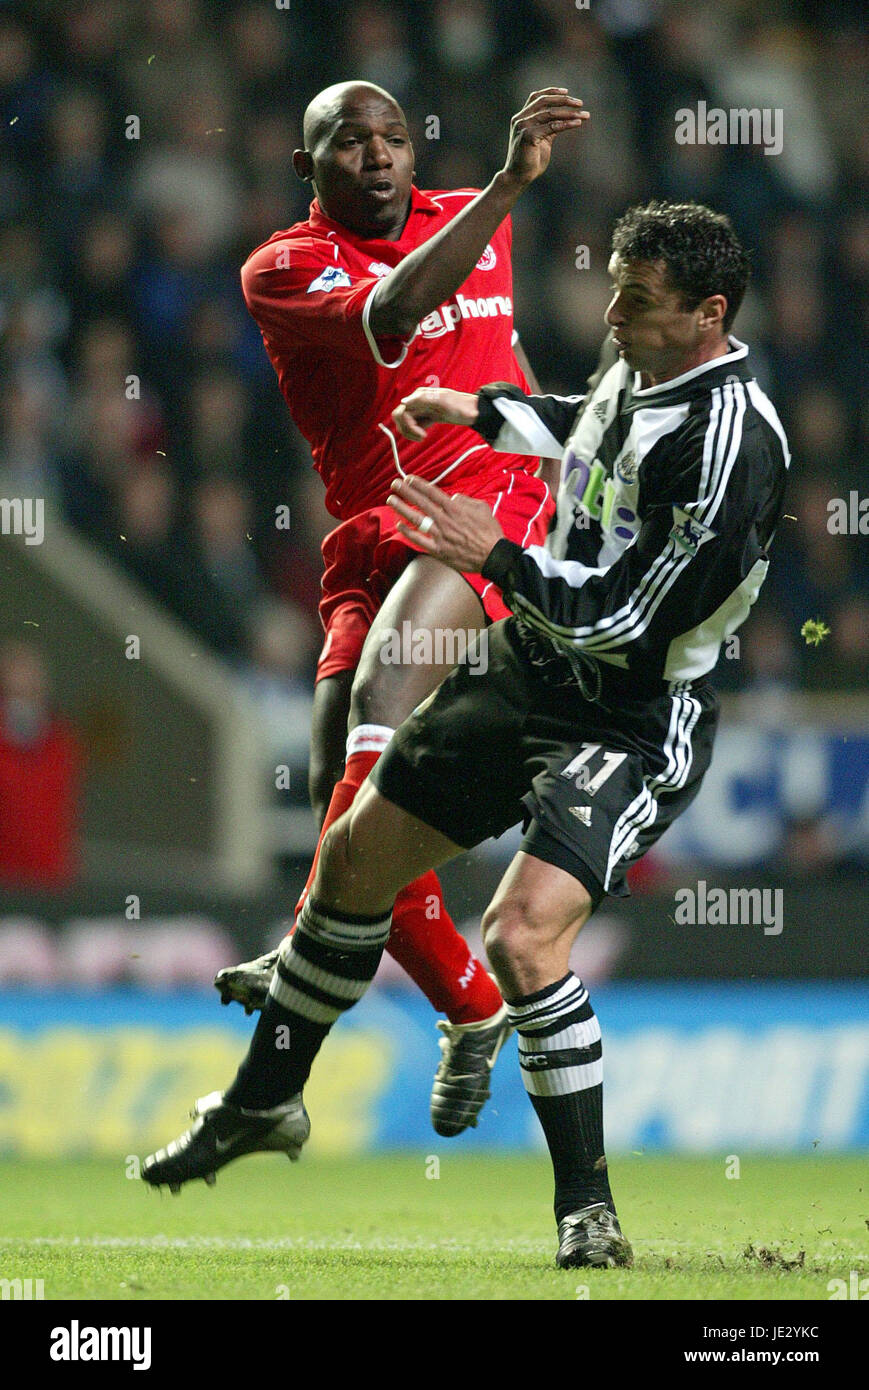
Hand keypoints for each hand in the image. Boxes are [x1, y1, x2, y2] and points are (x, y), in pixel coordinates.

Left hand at [387, 475, 504, 573]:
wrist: (492, 556)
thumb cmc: (489, 532)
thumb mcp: (482, 508)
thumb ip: (465, 500)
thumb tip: (452, 498)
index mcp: (455, 509)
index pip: (433, 492)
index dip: (418, 484)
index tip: (408, 478)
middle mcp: (445, 520)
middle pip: (421, 502)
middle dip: (406, 492)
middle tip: (394, 484)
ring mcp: (440, 535)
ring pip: (416, 519)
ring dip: (402, 508)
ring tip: (391, 500)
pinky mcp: (438, 550)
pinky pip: (419, 540)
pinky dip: (408, 532)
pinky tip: (400, 525)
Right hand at [392, 387, 479, 441]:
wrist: (472, 411)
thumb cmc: (459, 406)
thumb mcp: (442, 401)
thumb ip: (422, 399)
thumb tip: (403, 403)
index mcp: (419, 396)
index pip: (401, 412)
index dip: (408, 426)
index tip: (422, 434)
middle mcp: (417, 402)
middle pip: (399, 418)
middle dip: (407, 430)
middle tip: (421, 437)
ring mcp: (421, 409)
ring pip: (405, 422)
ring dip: (410, 432)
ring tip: (423, 437)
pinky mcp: (426, 416)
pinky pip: (413, 424)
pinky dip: (416, 431)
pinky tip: (425, 434)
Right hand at [501, 88, 588, 188]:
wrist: (518, 177)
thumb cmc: (530, 160)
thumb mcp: (542, 139)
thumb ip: (549, 126)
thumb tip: (565, 117)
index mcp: (522, 117)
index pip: (536, 97)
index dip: (551, 92)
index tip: (567, 92)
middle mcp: (521, 119)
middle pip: (544, 101)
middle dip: (563, 100)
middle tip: (580, 103)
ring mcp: (523, 126)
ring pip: (550, 113)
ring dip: (569, 113)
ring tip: (584, 115)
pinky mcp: (528, 136)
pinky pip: (551, 126)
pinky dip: (566, 124)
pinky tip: (577, 123)